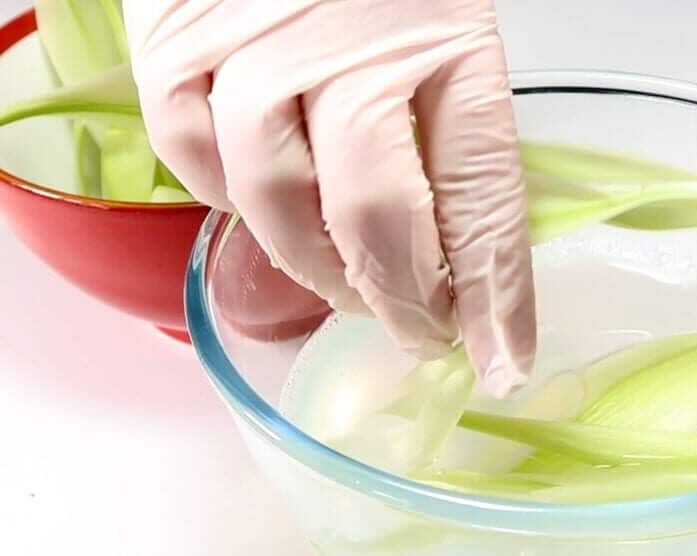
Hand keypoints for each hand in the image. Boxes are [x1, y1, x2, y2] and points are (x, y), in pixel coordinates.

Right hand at [123, 0, 535, 395]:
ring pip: (279, 199)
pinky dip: (229, 204)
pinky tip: (272, 216)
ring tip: (354, 291)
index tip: (502, 360)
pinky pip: (194, 155)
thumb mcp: (452, 36)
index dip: (493, 296)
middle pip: (377, 215)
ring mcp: (256, 41)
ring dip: (320, 270)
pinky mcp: (177, 38)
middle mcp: (353, 40)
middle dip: (404, 301)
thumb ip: (462, 141)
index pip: (482, 196)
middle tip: (423, 332)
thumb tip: (475, 268)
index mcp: (451, 36)